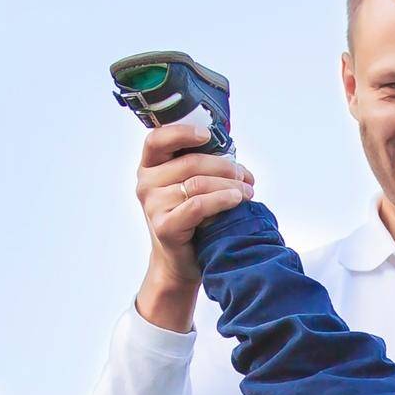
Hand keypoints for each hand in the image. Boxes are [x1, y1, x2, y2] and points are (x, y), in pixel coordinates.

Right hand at [135, 122, 255, 289]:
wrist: (180, 261)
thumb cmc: (190, 220)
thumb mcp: (190, 186)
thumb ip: (201, 166)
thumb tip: (232, 153)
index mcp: (150, 166)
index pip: (158, 139)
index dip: (183, 132)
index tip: (208, 135)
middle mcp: (146, 183)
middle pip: (190, 162)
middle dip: (225, 167)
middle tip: (245, 176)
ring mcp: (153, 205)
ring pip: (198, 184)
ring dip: (229, 185)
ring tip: (247, 192)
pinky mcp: (165, 226)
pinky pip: (198, 206)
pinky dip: (221, 200)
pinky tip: (236, 200)